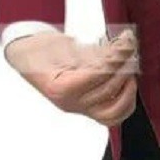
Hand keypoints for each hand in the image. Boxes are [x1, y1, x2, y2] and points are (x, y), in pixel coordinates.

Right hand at [4, 30, 138, 127]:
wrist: (30, 57)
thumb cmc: (41, 49)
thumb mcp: (60, 44)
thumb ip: (90, 51)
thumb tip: (119, 49)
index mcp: (59, 88)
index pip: (96, 76)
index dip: (115, 60)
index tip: (125, 44)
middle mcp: (70, 104)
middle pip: (107, 90)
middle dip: (123, 66)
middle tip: (129, 47)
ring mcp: (80, 109)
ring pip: (114, 110)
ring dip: (128, 86)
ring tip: (129, 67)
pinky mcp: (88, 110)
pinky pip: (113, 116)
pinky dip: (126, 102)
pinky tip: (129, 84)